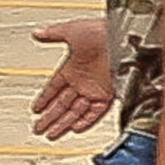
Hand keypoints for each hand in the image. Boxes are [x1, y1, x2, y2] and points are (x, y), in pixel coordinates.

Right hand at [26, 15, 111, 143]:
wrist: (128, 35)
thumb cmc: (103, 30)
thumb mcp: (73, 31)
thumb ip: (54, 34)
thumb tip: (37, 33)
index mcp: (73, 67)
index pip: (54, 87)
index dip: (45, 98)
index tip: (36, 109)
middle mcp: (85, 80)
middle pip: (63, 103)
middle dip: (50, 117)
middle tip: (38, 129)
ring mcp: (98, 88)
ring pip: (77, 111)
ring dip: (64, 123)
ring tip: (51, 134)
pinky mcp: (112, 93)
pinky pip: (97, 111)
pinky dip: (86, 120)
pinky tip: (75, 128)